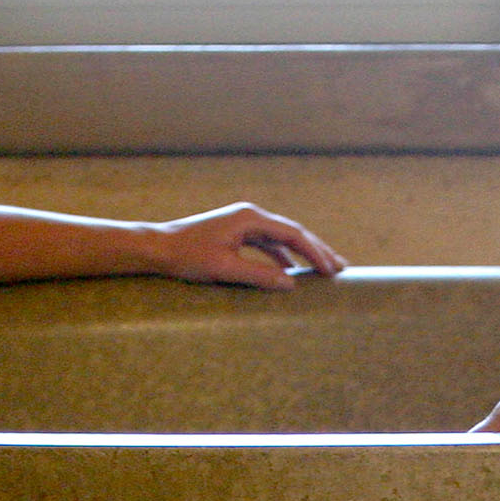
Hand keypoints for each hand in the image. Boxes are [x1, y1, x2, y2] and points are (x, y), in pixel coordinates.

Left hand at [147, 204, 346, 291]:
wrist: (159, 247)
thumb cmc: (188, 256)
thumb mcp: (225, 269)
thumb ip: (259, 275)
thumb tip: (291, 284)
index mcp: (250, 218)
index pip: (293, 234)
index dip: (316, 252)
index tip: (332, 269)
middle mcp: (250, 216)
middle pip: (292, 232)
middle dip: (317, 250)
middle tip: (341, 267)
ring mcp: (244, 224)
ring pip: (282, 239)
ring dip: (303, 253)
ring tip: (324, 269)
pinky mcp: (236, 234)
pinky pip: (268, 245)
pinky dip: (283, 257)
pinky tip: (292, 272)